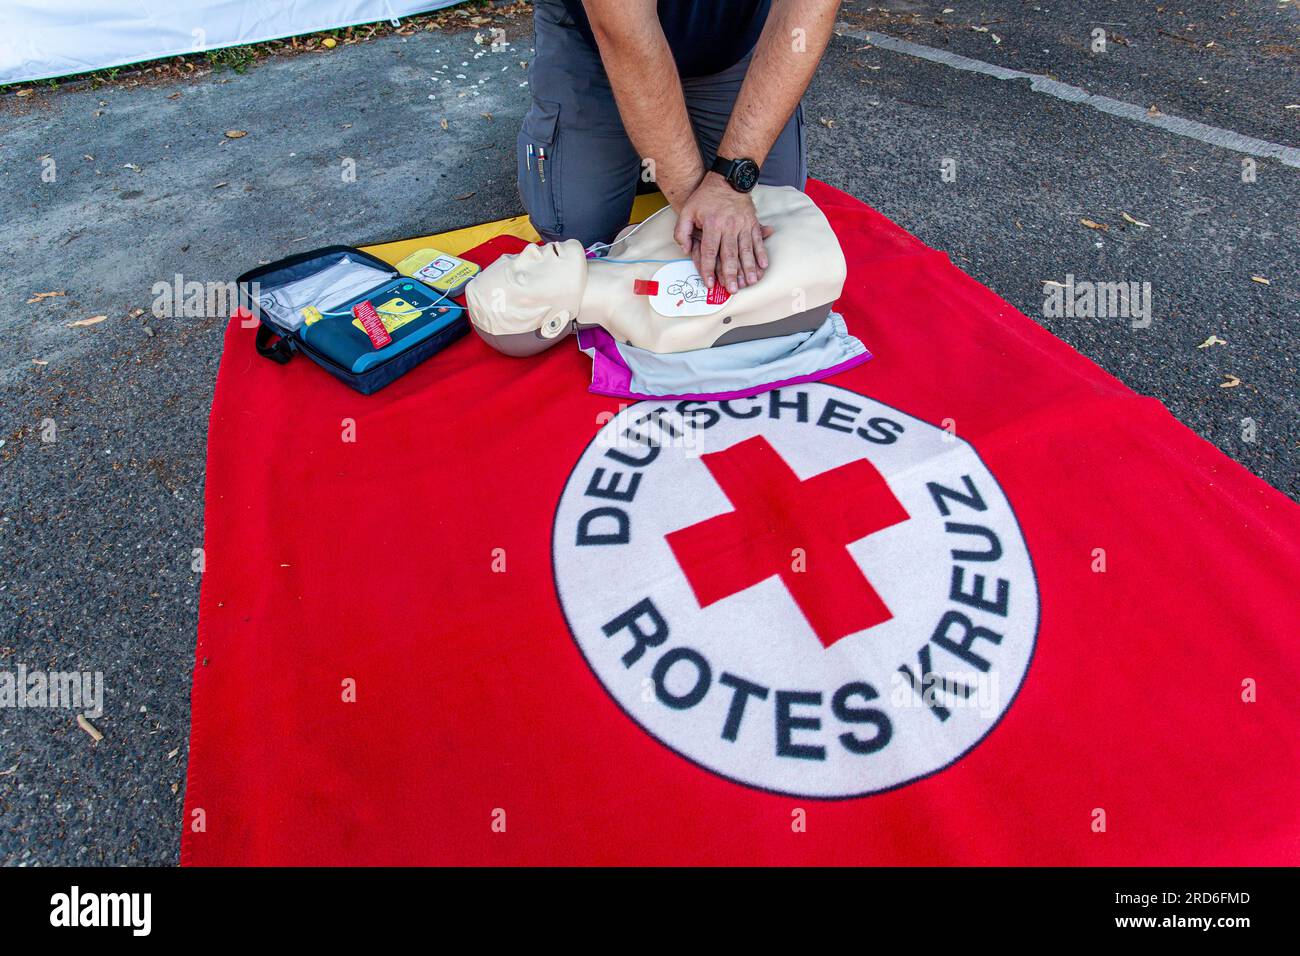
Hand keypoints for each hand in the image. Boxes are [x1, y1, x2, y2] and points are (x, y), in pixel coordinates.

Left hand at [673, 173, 773, 293]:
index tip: (710, 284)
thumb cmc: (705, 197)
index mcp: (712, 224)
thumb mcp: (687, 210)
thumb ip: (682, 231)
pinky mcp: (752, 222)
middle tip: (733, 290)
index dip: (709, 270)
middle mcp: (729, 226)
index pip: (709, 252)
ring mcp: (743, 224)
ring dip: (748, 268)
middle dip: (731, 274)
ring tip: (749, 283)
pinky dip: (761, 254)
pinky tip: (763, 266)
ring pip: (746, 250)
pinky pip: (757, 241)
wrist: (727, 178)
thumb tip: (686, 250)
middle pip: (729, 255)